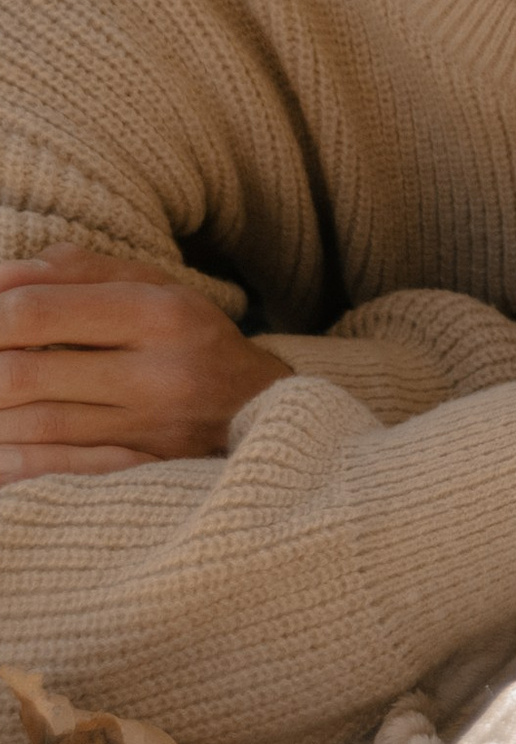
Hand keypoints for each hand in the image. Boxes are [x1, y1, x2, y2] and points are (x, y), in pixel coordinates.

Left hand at [0, 245, 291, 479]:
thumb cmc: (190, 335)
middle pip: (21, 375)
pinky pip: (56, 471)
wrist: (261, 406)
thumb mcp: (150, 286)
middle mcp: (160, 375)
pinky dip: (14, 460)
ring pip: (30, 428)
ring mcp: (153, 430)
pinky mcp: (147, 471)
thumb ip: (74, 272)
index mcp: (159, 314)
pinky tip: (3, 447)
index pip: (36, 311)